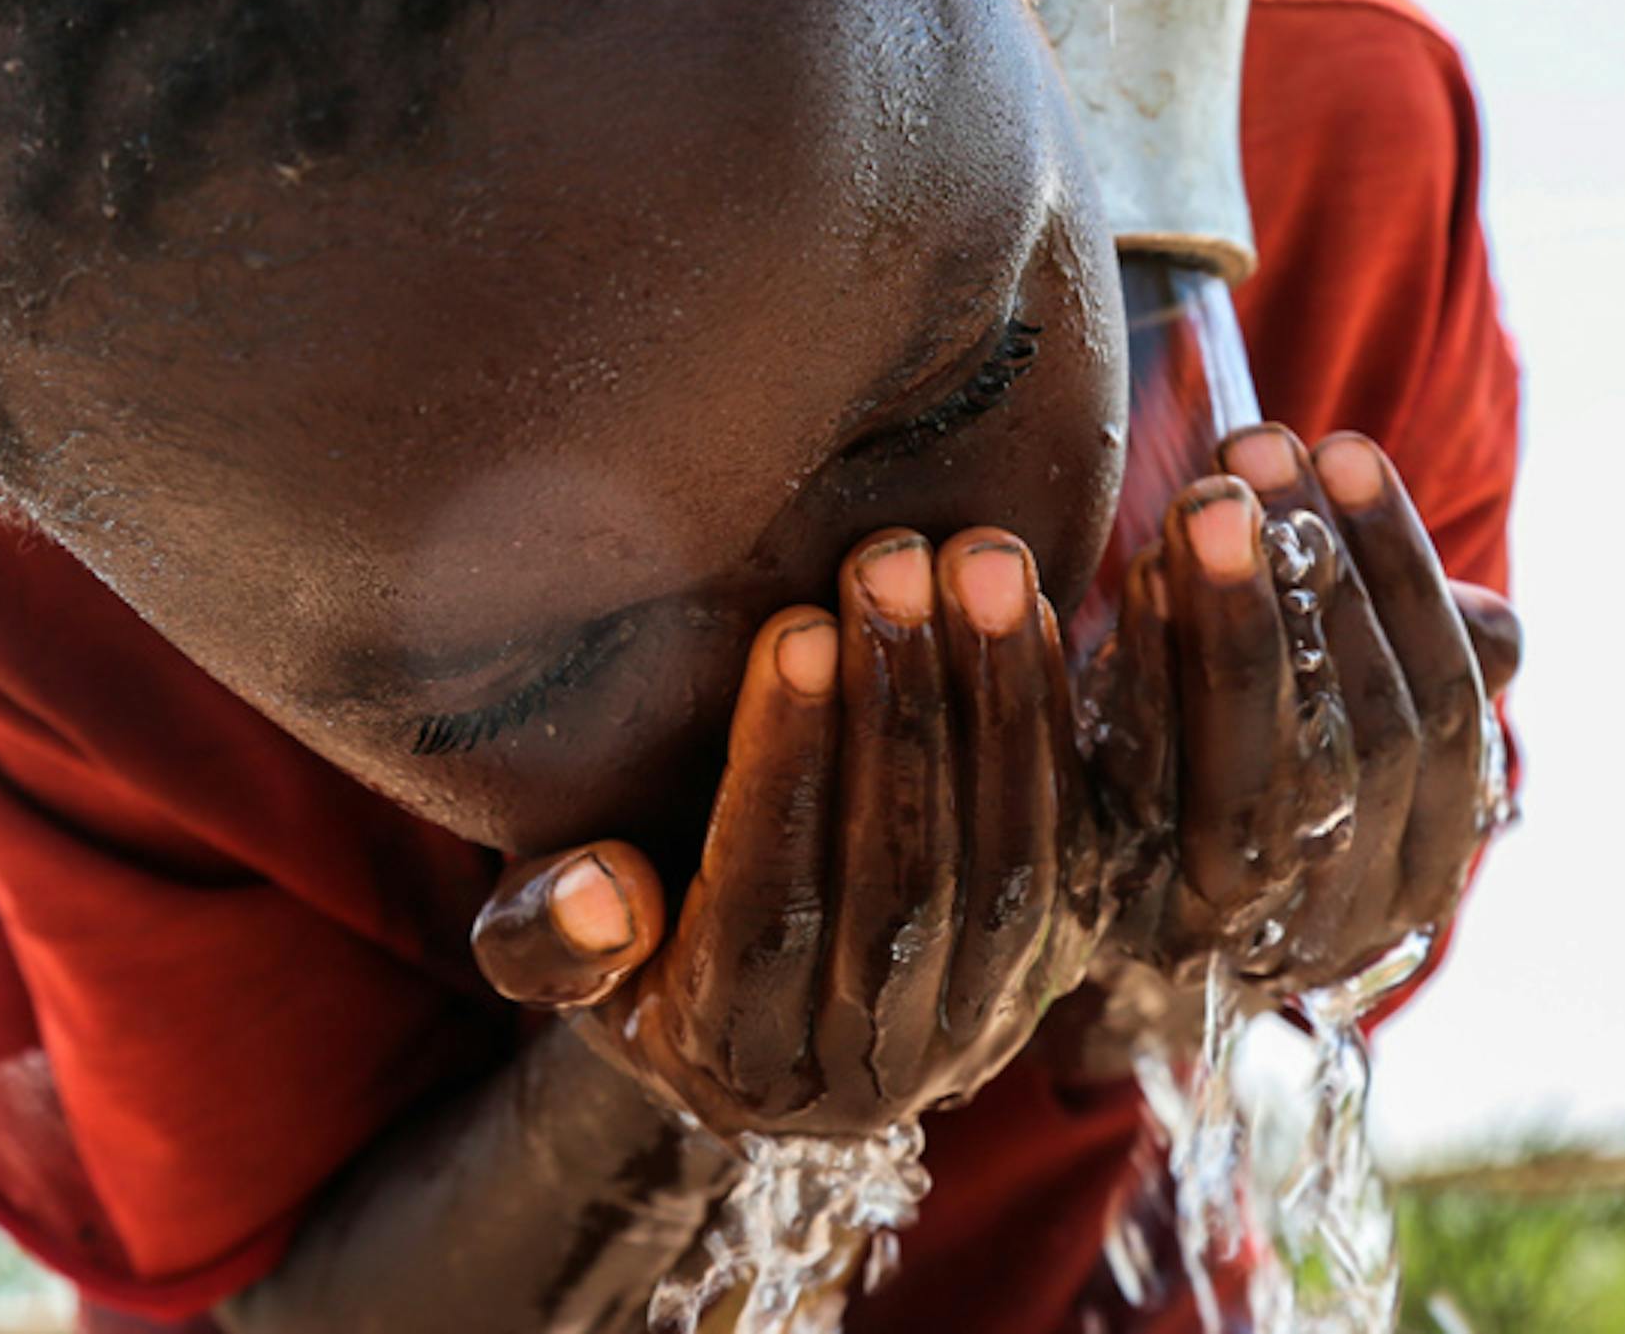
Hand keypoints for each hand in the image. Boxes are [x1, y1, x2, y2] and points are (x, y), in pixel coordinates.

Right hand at [469, 529, 1106, 1134]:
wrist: (761, 994)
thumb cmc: (630, 932)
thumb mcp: (548, 949)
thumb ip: (545, 936)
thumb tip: (600, 897)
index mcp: (732, 1059)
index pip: (766, 912)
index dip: (783, 769)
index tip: (791, 630)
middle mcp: (869, 1067)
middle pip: (900, 885)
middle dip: (899, 713)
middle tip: (887, 565)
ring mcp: (974, 1022)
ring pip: (1009, 868)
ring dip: (996, 701)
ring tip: (971, 558)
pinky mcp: (1057, 965)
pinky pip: (1080, 847)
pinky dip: (1058, 723)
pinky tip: (1029, 607)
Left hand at [1080, 423, 1520, 993]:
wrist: (1127, 938)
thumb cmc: (1265, 777)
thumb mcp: (1360, 729)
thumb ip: (1426, 671)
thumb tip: (1498, 630)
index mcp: (1424, 859)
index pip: (1443, 714)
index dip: (1402, 578)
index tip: (1348, 448)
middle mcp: (1345, 914)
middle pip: (1356, 740)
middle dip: (1310, 582)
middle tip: (1257, 449)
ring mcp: (1238, 929)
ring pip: (1253, 774)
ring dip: (1226, 621)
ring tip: (1201, 497)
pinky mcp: (1128, 928)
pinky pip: (1139, 796)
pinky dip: (1138, 680)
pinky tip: (1130, 580)